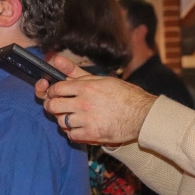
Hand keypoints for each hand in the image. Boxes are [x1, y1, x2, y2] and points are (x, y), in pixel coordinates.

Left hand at [36, 55, 156, 144]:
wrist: (143, 115)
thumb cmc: (124, 95)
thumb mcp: (101, 79)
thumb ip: (75, 71)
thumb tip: (55, 59)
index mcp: (86, 87)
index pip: (56, 89)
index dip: (51, 91)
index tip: (54, 94)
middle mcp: (84, 103)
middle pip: (53, 106)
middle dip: (52, 106)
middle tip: (58, 106)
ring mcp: (87, 120)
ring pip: (61, 121)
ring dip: (63, 119)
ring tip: (72, 116)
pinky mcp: (92, 134)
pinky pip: (71, 135)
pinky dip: (72, 132)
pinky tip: (79, 127)